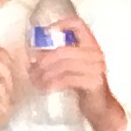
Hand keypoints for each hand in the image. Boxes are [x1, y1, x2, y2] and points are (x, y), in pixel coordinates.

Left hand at [29, 16, 125, 130]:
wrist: (100, 106)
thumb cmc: (82, 84)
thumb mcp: (72, 66)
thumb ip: (59, 56)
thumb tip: (32, 54)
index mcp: (91, 44)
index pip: (78, 24)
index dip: (61, 24)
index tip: (44, 34)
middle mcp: (96, 53)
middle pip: (62, 50)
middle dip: (42, 60)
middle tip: (31, 69)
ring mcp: (97, 68)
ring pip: (63, 65)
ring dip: (44, 74)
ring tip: (34, 80)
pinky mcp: (94, 82)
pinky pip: (67, 79)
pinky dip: (52, 84)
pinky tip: (44, 88)